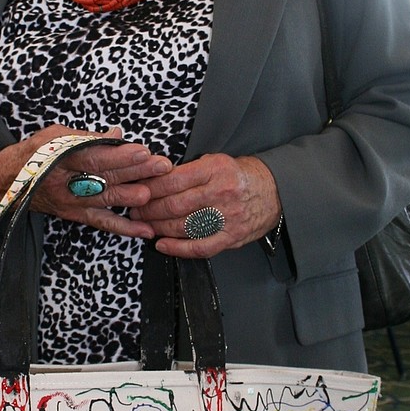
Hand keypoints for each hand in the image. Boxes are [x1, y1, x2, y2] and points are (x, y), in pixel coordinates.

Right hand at [0, 126, 172, 238]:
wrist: (8, 182)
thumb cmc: (34, 152)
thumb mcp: (54, 135)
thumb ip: (86, 136)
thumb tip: (117, 134)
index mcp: (60, 157)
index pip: (93, 156)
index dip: (119, 155)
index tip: (143, 151)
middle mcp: (66, 182)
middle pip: (104, 177)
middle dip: (135, 171)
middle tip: (161, 166)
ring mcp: (72, 202)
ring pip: (106, 199)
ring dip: (132, 196)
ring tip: (154, 192)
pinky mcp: (76, 215)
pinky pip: (103, 223)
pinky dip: (124, 228)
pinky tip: (145, 230)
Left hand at [138, 154, 281, 256]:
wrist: (275, 192)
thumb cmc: (239, 175)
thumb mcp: (216, 161)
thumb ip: (188, 171)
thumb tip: (154, 179)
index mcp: (215, 169)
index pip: (173, 179)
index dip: (150, 187)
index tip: (137, 190)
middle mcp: (221, 193)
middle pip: (175, 205)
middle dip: (149, 209)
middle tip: (134, 210)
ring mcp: (227, 217)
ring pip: (183, 226)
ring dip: (158, 228)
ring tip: (145, 225)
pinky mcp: (231, 237)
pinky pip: (199, 247)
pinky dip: (177, 249)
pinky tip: (162, 245)